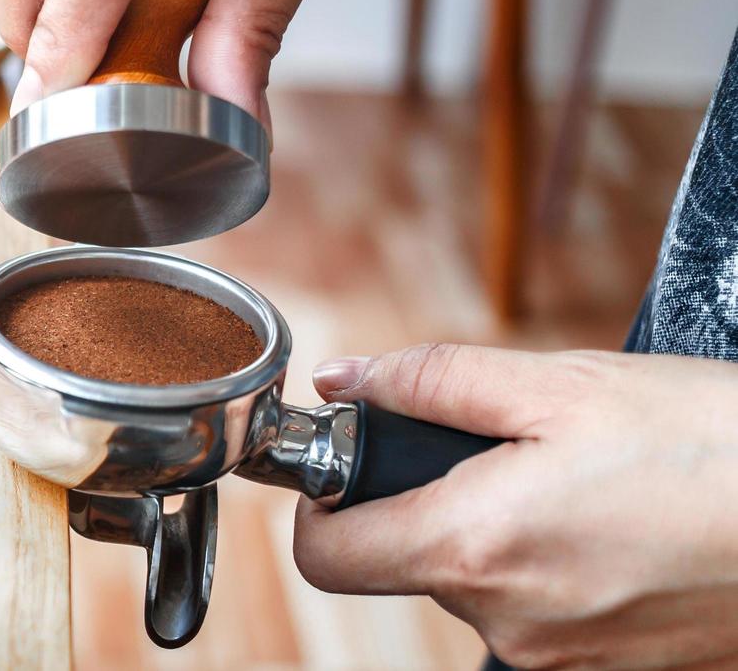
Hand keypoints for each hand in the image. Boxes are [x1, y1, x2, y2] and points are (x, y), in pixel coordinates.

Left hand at [294, 344, 737, 668]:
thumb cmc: (715, 444)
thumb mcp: (563, 383)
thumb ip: (432, 381)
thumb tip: (345, 380)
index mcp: (475, 547)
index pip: (326, 558)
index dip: (323, 503)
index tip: (353, 462)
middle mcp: (508, 623)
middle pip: (406, 561)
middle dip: (432, 496)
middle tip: (505, 444)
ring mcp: (563, 659)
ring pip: (478, 582)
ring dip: (501, 526)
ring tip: (583, 478)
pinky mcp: (611, 669)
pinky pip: (542, 610)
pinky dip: (554, 563)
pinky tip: (615, 521)